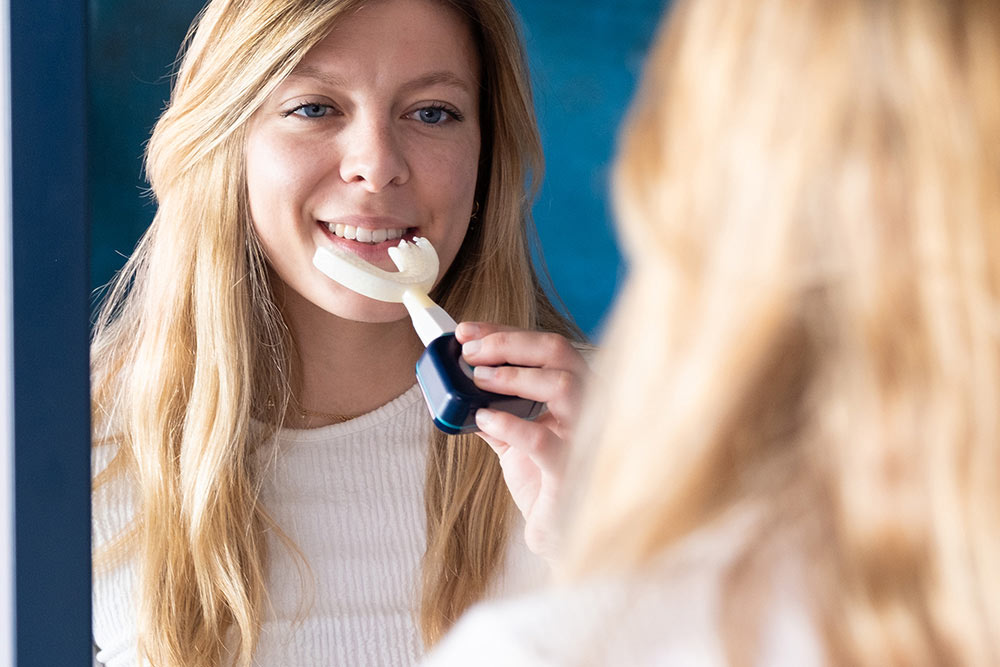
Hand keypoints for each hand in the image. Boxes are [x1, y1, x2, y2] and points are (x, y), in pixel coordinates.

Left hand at [455, 321, 590, 560]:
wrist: (559, 530)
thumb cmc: (542, 477)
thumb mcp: (513, 436)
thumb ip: (490, 409)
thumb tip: (450, 384)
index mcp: (575, 391)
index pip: (546, 345)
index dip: (505, 332)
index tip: (467, 331)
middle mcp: (587, 406)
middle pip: (560, 352)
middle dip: (509, 344)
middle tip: (469, 352)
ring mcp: (584, 436)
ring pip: (564, 385)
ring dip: (515, 376)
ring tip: (478, 379)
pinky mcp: (570, 471)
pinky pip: (545, 441)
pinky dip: (510, 424)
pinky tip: (484, 419)